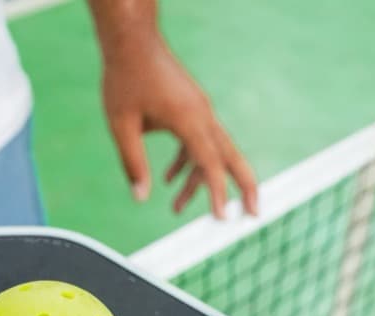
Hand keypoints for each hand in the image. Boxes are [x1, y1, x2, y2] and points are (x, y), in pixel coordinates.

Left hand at [101, 36, 256, 218]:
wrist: (131, 39)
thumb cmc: (125, 77)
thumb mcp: (121, 124)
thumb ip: (132, 163)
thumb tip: (140, 197)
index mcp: (189, 119)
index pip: (210, 163)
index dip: (218, 193)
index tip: (222, 218)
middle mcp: (202, 114)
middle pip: (231, 156)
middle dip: (243, 186)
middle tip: (253, 214)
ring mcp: (199, 110)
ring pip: (211, 152)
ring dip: (198, 181)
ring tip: (177, 209)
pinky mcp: (191, 107)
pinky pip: (197, 141)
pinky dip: (187, 162)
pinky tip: (168, 178)